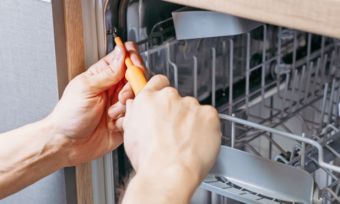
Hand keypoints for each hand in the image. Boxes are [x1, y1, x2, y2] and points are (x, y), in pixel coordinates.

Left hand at [47, 42, 143, 166]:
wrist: (68, 144)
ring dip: (127, 105)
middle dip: (132, 86)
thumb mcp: (86, 88)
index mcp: (103, 75)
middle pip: (137, 77)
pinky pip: (137, 115)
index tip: (134, 67)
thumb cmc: (69, 115)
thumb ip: (108, 72)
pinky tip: (114, 124)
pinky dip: (127, 119)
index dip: (133, 59)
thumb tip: (122, 52)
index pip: (125, 57)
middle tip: (120, 96)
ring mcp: (120, 104)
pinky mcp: (125, 120)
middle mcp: (114, 88)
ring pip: (138, 97)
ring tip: (112, 113)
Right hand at [122, 75, 220, 202]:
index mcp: (148, 99)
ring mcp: (191, 104)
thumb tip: (136, 106)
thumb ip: (135, 114)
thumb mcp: (130, 135)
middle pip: (177, 98)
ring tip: (186, 141)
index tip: (165, 100)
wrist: (168, 174)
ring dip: (192, 120)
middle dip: (177, 111)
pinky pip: (209, 117)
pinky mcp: (209, 114)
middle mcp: (169, 97)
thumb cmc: (150, 160)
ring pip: (193, 109)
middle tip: (174, 131)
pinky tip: (198, 141)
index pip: (158, 82)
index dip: (162, 91)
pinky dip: (207, 127)